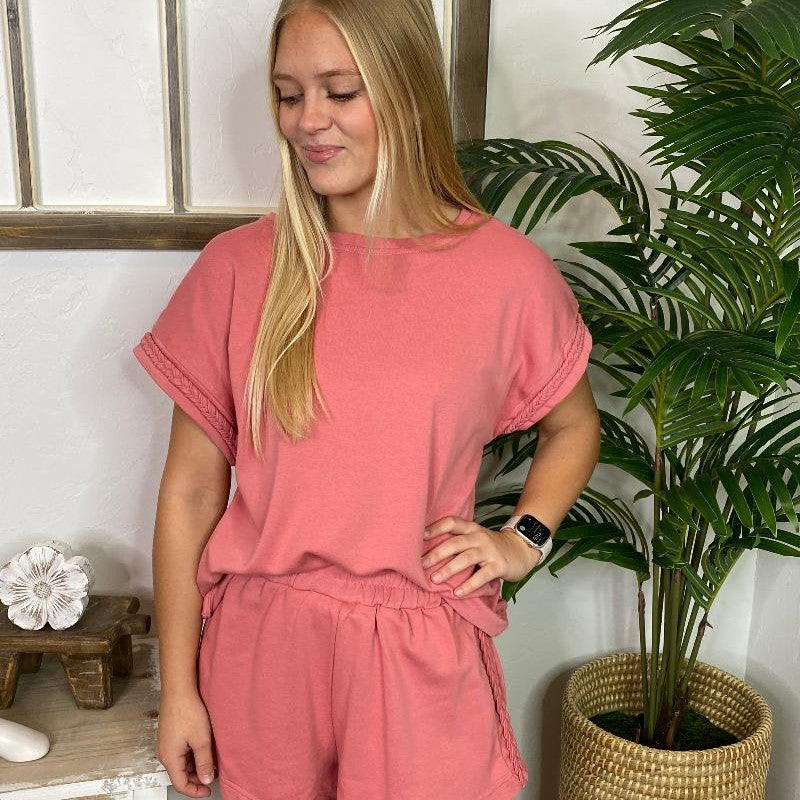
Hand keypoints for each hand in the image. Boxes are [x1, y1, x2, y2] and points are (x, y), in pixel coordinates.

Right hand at [156, 690, 216, 796]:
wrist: (178, 690)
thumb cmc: (187, 711)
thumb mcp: (201, 740)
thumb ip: (204, 762)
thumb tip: (206, 780)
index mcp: (169, 758)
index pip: (181, 784)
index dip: (195, 790)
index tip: (207, 791)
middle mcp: (164, 753)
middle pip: (180, 774)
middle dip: (196, 777)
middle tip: (213, 774)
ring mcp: (166, 744)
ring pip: (181, 763)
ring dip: (195, 766)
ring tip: (211, 761)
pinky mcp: (170, 736)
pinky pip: (180, 753)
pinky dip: (191, 756)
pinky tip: (203, 749)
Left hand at [421, 516, 542, 597]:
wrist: (521, 550)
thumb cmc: (491, 547)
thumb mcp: (475, 538)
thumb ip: (458, 541)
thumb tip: (427, 552)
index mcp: (471, 528)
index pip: (451, 522)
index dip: (435, 528)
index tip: (420, 536)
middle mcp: (479, 537)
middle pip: (455, 543)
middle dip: (436, 553)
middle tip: (420, 564)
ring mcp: (489, 550)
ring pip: (466, 558)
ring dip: (449, 569)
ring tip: (434, 579)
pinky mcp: (499, 565)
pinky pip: (482, 576)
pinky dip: (469, 585)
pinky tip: (457, 592)